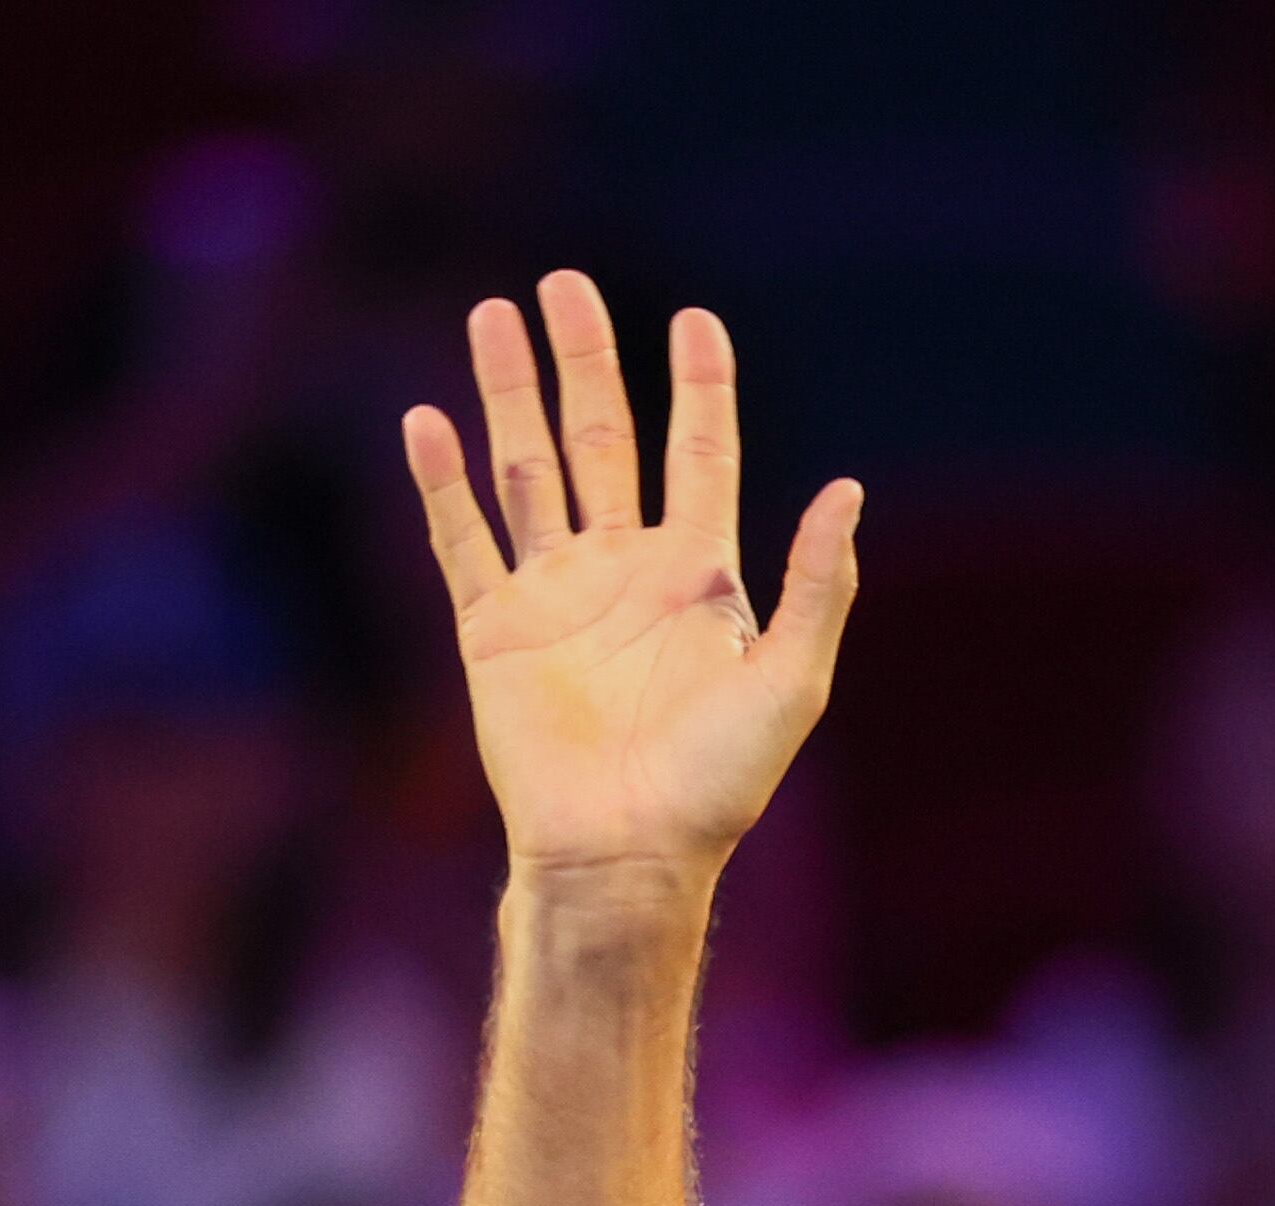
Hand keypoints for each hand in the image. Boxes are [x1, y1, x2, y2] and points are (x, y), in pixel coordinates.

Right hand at [404, 276, 860, 885]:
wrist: (626, 852)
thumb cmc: (717, 783)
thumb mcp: (791, 681)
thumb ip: (816, 584)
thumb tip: (848, 491)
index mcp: (697, 575)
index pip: (700, 454)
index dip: (699, 387)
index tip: (695, 318)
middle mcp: (622, 570)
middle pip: (602, 438)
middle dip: (585, 361)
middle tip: (566, 284)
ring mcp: (554, 595)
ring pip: (526, 468)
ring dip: (509, 394)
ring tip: (492, 314)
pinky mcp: (493, 630)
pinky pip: (463, 540)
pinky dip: (442, 482)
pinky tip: (427, 420)